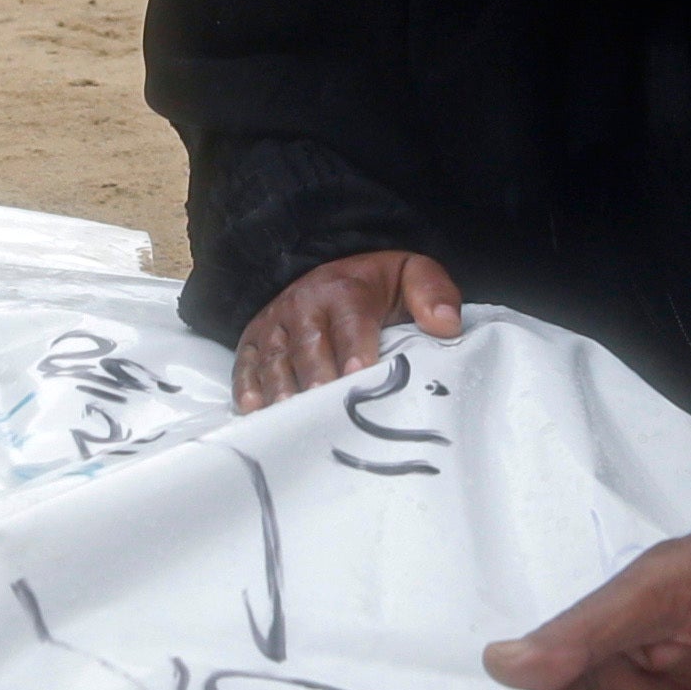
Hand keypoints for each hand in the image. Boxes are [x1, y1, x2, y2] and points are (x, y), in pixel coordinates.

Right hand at [235, 249, 461, 408]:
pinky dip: (246, 388)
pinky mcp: (253, 342)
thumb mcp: (411, 274)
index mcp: (344, 289)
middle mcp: (302, 304)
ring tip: (289, 420)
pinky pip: (245, 365)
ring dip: (280, 390)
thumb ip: (434, 294)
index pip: (351, 322)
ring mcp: (274, 325)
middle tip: (323, 411)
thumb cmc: (377, 287)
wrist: (331, 270)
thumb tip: (446, 326)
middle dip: (315, 378)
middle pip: (307, 346)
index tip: (360, 376)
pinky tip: (253, 410)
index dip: (354, 350)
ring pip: (275, 360)